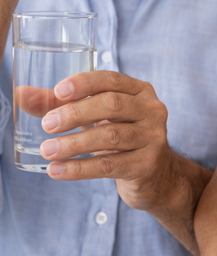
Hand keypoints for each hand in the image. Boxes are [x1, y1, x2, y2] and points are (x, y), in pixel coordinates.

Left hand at [39, 70, 171, 210]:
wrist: (156, 176)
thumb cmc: (120, 137)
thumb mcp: (96, 117)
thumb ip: (61, 104)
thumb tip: (21, 93)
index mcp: (140, 91)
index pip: (111, 79)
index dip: (85, 83)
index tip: (58, 91)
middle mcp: (152, 110)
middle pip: (112, 104)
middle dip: (76, 113)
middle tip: (47, 125)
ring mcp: (153, 138)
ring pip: (111, 136)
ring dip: (74, 144)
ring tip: (47, 150)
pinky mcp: (148, 164)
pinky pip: (110, 165)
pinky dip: (80, 168)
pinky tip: (57, 170)